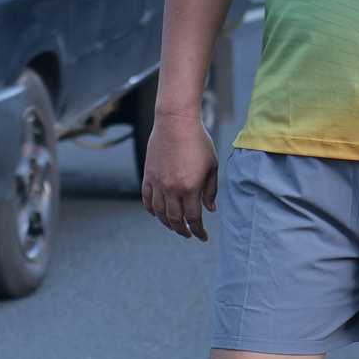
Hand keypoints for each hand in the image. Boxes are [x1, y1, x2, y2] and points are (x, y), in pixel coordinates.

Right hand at [142, 107, 218, 242]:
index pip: (194, 218)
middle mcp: (172, 189)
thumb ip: (210, 190)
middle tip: (189, 234)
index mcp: (191, 187)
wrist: (175, 122)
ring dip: (167, 223)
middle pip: (175, 220)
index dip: (198, 231)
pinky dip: (151, 210)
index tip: (203, 237)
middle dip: (183, 230)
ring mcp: (158, 183)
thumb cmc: (198, 141)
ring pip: (160, 213)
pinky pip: (147, 199)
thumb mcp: (212, 165)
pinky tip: (157, 214)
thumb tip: (210, 209)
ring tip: (175, 226)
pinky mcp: (148, 175)